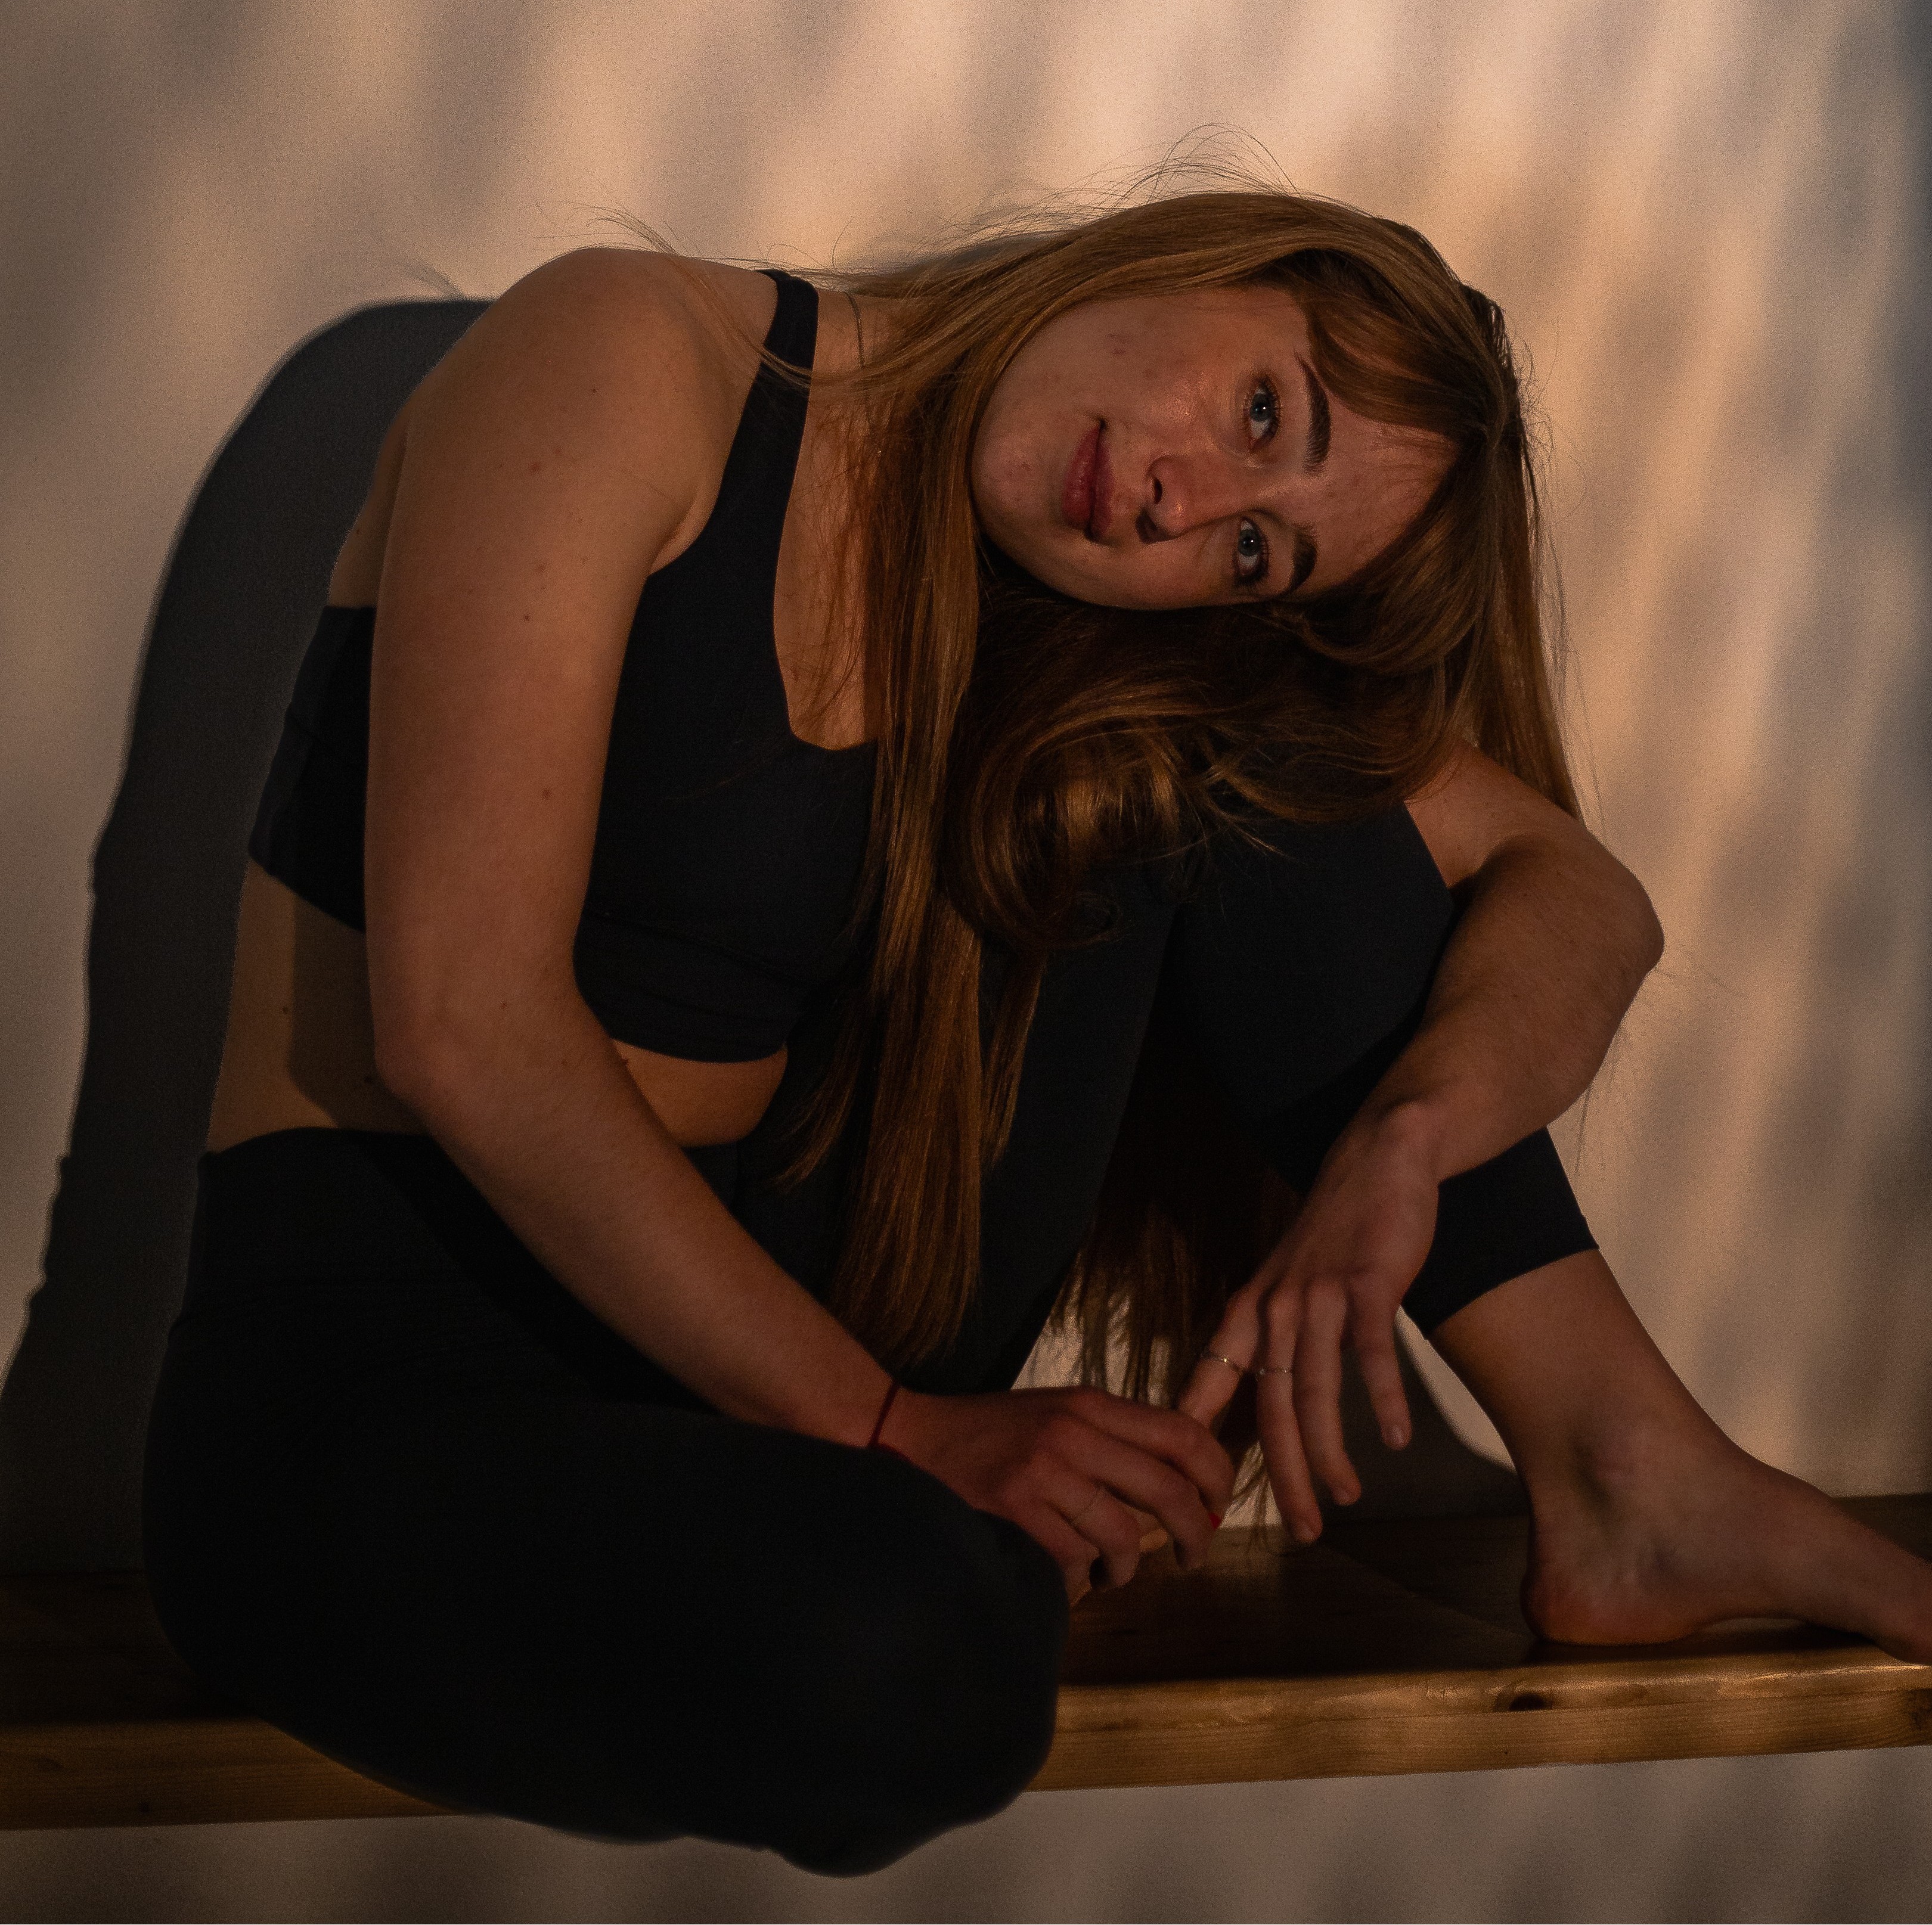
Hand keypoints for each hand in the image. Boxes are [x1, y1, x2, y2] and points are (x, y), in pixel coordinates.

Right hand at [884, 1385, 1233, 1602]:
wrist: (907, 1436)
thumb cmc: (989, 1434)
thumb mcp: (1056, 1415)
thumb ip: (1112, 1439)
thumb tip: (1182, 1486)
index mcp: (1090, 1404)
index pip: (1183, 1434)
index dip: (1217, 1475)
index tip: (1219, 1507)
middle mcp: (1073, 1432)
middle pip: (1168, 1490)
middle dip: (1194, 1534)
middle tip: (1194, 1558)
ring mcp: (1043, 1472)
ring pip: (1123, 1536)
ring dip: (1128, 1568)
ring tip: (1113, 1572)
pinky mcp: (1015, 1510)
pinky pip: (1075, 1561)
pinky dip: (1080, 1578)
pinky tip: (1067, 1573)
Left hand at [1177, 1100, 1441, 1541]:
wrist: (1379, 1158)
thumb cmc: (1337, 1233)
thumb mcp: (1286, 1282)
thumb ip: (1274, 1339)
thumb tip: (1266, 1403)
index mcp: (1250, 1310)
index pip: (1211, 1383)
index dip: (1198, 1441)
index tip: (1194, 1491)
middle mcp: (1276, 1306)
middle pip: (1269, 1406)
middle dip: (1283, 1474)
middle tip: (1299, 1528)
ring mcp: (1320, 1294)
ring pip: (1314, 1390)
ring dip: (1329, 1451)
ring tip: (1345, 1495)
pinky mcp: (1368, 1283)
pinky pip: (1372, 1353)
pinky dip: (1383, 1399)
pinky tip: (1394, 1438)